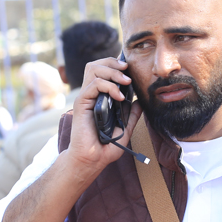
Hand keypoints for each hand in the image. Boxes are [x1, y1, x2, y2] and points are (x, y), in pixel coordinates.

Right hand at [66, 56, 143, 174]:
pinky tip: (119, 97)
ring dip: (112, 71)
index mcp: (100, 97)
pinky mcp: (81, 103)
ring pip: (94, 69)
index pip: (103, 70)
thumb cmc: (106, 146)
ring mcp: (86, 98)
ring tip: (126, 82)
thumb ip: (131, 115)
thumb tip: (139, 102)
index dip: (115, 64)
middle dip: (113, 62)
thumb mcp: (125, 128)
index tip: (130, 69)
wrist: (93, 159)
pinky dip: (109, 86)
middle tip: (127, 69)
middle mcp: (91, 94)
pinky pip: (94, 85)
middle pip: (96, 64)